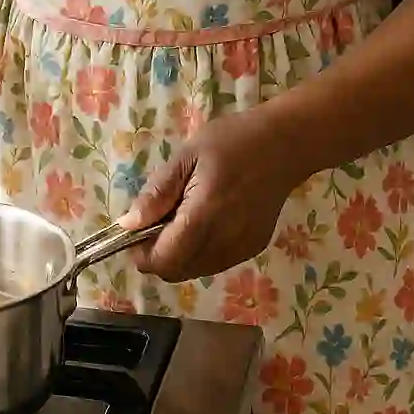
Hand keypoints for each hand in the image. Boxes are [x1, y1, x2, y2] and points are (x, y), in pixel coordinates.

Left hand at [118, 101, 300, 282]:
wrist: (285, 144)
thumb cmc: (233, 141)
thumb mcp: (187, 156)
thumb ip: (157, 194)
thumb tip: (128, 225)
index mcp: (204, 217)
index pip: (164, 261)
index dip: (142, 253)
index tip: (136, 231)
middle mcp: (224, 242)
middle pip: (177, 272)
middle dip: (159, 254)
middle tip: (159, 220)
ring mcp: (241, 249)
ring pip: (196, 270)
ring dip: (180, 254)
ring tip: (185, 216)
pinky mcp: (253, 248)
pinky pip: (216, 262)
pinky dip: (201, 251)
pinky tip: (208, 220)